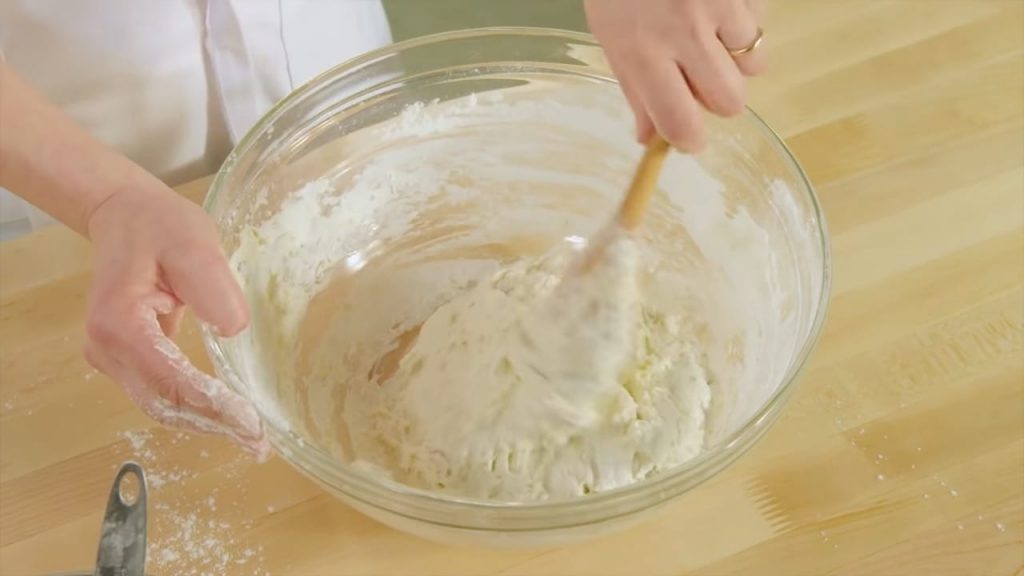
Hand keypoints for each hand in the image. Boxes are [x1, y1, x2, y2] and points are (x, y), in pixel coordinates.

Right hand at [84, 179, 269, 459]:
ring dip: (204, 423)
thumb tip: (233, 331)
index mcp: (119, 322)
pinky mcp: (123, 359)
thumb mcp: (194, 244)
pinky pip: (159, 393)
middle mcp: (106, 349)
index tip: (249, 421)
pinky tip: (226, 417)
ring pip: (160, 405)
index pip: (169, 378)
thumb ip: (211, 287)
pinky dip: (193, 409)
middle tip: (258, 442)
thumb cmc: (160, 226)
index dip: (211, 404)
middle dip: (212, 424)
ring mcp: (110, 358)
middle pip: (163, 402)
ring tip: (249, 437)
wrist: (125, 215)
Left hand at [585, 0, 767, 150]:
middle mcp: (684, 32)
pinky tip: (719, 1)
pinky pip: (762, 21)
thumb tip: (649, 139)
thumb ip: (634, 88)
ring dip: (736, 55)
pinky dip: (745, 19)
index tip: (688, 137)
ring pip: (754, 63)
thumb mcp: (611, 34)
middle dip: (719, 98)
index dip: (689, 140)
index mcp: (642, 51)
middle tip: (700, 77)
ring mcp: (720, 4)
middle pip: (730, 102)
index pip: (680, 125)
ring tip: (708, 28)